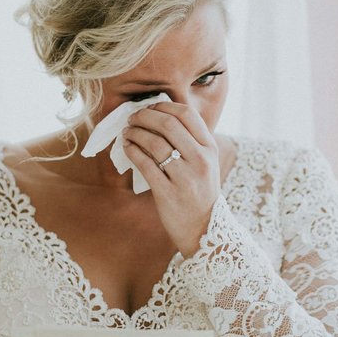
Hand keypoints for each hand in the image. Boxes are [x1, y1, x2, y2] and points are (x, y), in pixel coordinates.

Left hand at [120, 101, 220, 255]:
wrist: (203, 230)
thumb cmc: (200, 193)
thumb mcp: (206, 164)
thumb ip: (191, 142)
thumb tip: (160, 116)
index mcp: (210, 149)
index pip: (187, 114)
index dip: (163, 106)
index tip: (150, 108)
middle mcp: (200, 160)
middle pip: (168, 124)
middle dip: (145, 116)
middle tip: (133, 118)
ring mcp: (185, 177)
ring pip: (154, 143)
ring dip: (135, 133)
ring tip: (127, 132)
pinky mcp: (168, 193)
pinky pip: (145, 164)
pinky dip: (132, 151)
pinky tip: (127, 148)